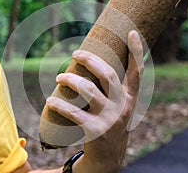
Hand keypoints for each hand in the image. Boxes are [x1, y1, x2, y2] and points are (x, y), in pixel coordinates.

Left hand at [46, 30, 143, 171]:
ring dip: (71, 80)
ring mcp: (110, 119)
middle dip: (90, 60)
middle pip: (108, 75)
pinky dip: (60, 105)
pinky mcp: (95, 131)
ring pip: (89, 91)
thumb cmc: (109, 123)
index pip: (137, 72)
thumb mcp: (118, 106)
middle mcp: (123, 106)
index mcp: (129, 98)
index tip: (131, 31)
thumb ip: (112, 88)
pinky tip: (50, 100)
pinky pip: (75, 114)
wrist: (108, 156)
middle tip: (75, 52)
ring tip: (59, 76)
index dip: (136, 52)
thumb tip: (94, 62)